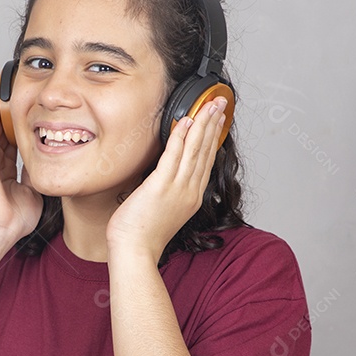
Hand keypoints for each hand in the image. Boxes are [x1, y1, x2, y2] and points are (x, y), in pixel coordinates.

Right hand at [0, 94, 42, 244]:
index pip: (16, 148)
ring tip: (6, 90)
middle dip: (12, 117)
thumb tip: (46, 163)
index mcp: (7, 175)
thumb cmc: (13, 220)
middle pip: (5, 134)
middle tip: (19, 97)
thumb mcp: (33, 193)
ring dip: (1, 109)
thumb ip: (36, 176)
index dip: (24, 133)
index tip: (33, 119)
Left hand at [106, 97, 227, 264]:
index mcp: (191, 196)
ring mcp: (177, 188)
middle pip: (206, 151)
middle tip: (220, 103)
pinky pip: (174, 156)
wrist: (135, 251)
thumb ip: (168, 190)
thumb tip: (163, 176)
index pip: (206, 160)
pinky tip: (186, 121)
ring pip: (195, 150)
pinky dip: (181, 137)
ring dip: (203, 124)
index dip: (213, 137)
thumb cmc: (143, 234)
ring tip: (210, 105)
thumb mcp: (163, 209)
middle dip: (214, 124)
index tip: (218, 120)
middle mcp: (190, 191)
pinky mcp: (161, 186)